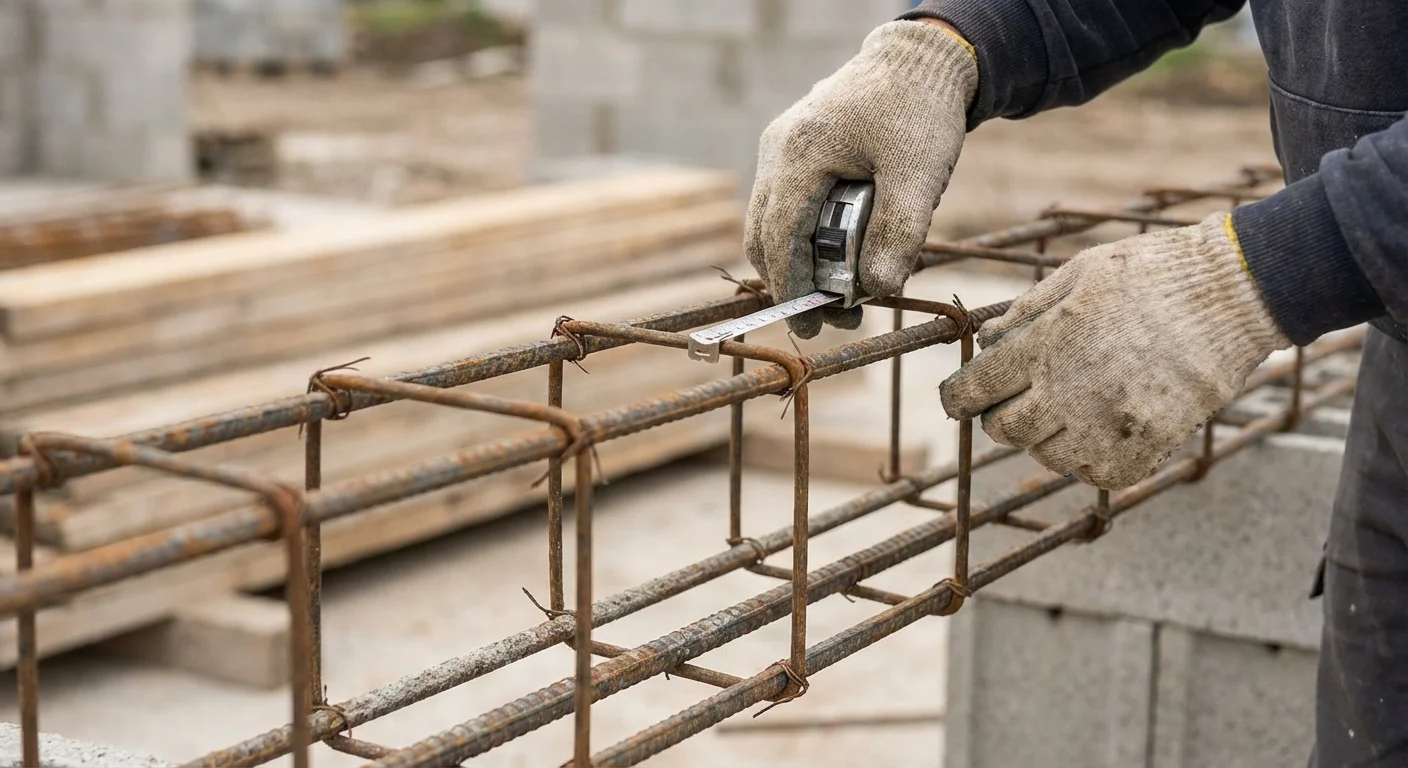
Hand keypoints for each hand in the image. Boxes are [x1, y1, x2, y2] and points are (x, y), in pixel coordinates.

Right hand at [746, 20, 976, 337]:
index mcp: (801, 154)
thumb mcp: (919, 176)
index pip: (780, 236)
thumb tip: (877, 290)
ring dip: (797, 259)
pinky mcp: (794, 148)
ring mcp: (781, 147)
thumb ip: (899, 233)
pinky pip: (786, 201)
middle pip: (763, 234)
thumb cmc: (920, 111)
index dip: (791, 286)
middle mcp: (778, 150)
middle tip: (826, 319)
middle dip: (789, 281)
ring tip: (839, 291)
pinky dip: (804, 233)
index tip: (810, 324)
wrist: (920, 59)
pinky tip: (839, 250)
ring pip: (771, 220)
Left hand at [939, 213, 1291, 489]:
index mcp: (1045, 345)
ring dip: (1047, 439)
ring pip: (1047, 457)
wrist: (1234, 293)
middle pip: (1004, 430)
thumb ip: (1026, 312)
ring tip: (1069, 409)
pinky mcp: (1148, 444)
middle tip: (1020, 398)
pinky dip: (1090, 460)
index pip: (974, 391)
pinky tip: (1099, 430)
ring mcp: (1109, 423)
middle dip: (1002, 415)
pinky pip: (1097, 474)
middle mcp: (1070, 390)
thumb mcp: (1079, 273)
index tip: (962, 398)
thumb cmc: (1153, 274)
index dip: (959, 398)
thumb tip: (985, 341)